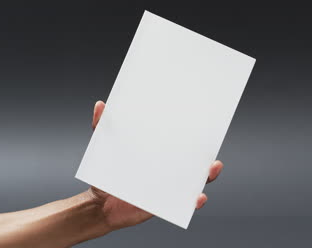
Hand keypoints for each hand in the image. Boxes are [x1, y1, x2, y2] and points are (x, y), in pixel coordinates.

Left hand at [87, 101, 223, 229]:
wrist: (99, 205)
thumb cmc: (104, 175)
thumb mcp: (102, 148)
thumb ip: (101, 127)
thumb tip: (100, 105)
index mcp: (156, 153)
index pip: (179, 142)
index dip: (194, 134)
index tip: (206, 123)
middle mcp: (166, 169)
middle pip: (194, 161)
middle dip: (207, 154)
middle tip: (212, 149)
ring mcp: (168, 186)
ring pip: (195, 181)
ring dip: (207, 176)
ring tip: (210, 170)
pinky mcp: (165, 203)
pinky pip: (185, 203)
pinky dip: (195, 201)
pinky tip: (197, 197)